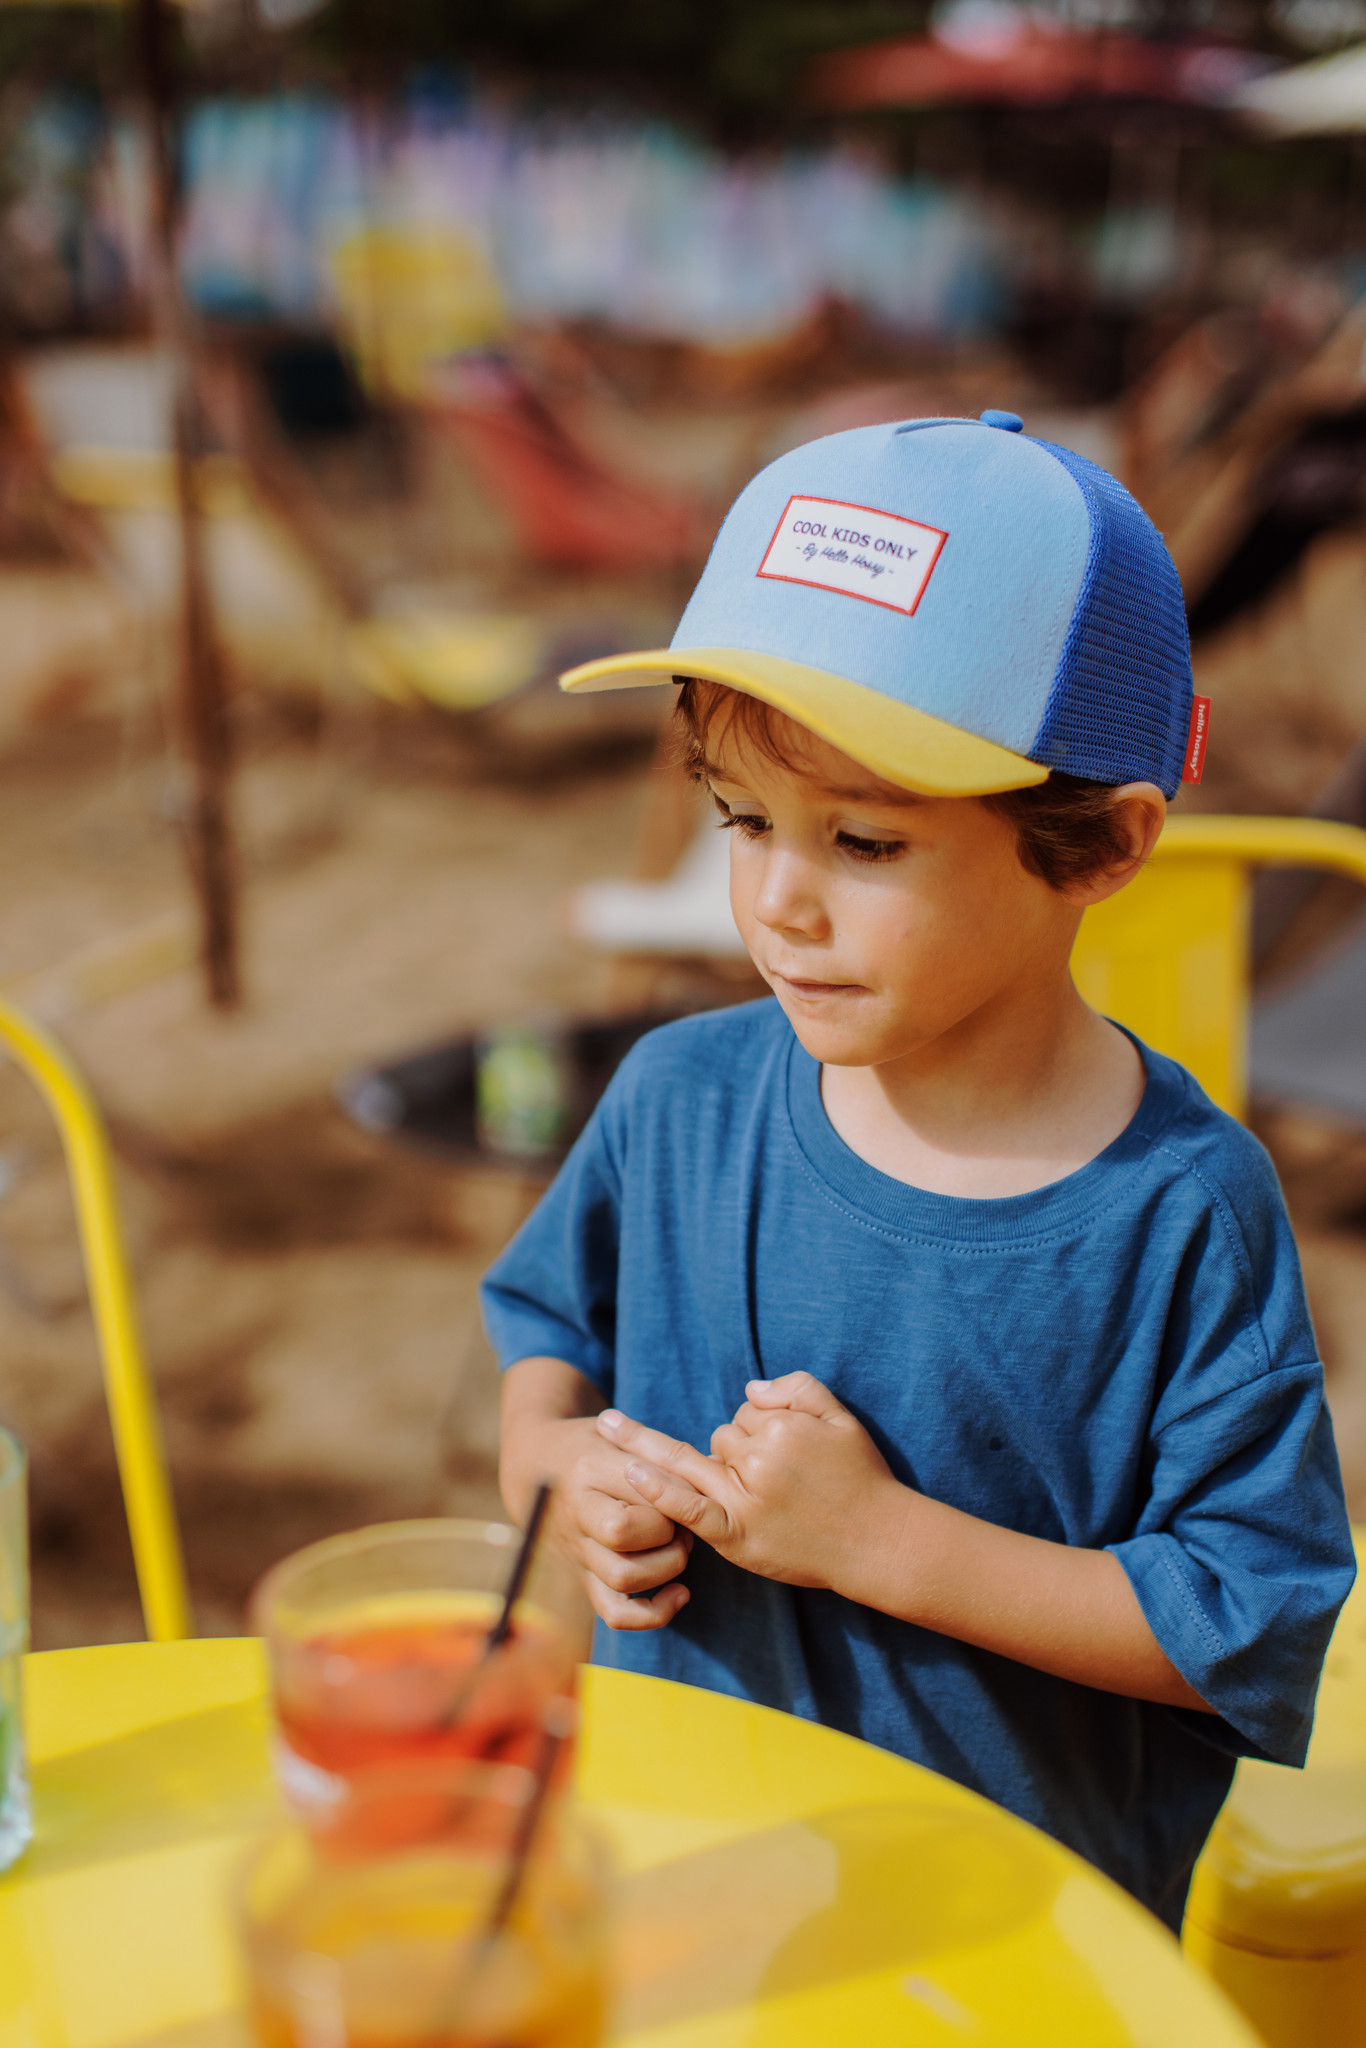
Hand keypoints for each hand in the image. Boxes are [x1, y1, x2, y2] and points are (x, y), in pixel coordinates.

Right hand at [549, 1417, 694, 1630]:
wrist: (534, 1466)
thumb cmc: (588, 1445)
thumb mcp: (614, 1432)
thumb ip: (655, 1449)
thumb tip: (708, 1469)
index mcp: (587, 1469)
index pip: (641, 1487)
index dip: (679, 1491)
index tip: (693, 1488)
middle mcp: (577, 1512)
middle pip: (625, 1532)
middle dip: (669, 1528)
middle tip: (683, 1518)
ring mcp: (578, 1549)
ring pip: (622, 1577)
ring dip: (666, 1566)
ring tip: (679, 1547)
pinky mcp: (583, 1576)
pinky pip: (615, 1612)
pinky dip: (653, 1614)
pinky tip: (680, 1593)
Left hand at [596, 1373, 904, 1595]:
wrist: (878, 1542)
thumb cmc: (863, 1478)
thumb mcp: (841, 1419)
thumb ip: (798, 1389)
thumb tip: (749, 1388)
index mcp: (782, 1428)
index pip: (745, 1413)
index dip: (758, 1428)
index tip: (783, 1452)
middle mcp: (759, 1459)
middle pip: (721, 1437)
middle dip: (733, 1449)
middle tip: (770, 1477)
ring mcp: (744, 1499)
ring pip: (697, 1462)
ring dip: (671, 1455)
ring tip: (607, 1424)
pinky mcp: (736, 1536)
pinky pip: (688, 1508)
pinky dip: (657, 1491)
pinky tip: (629, 1472)